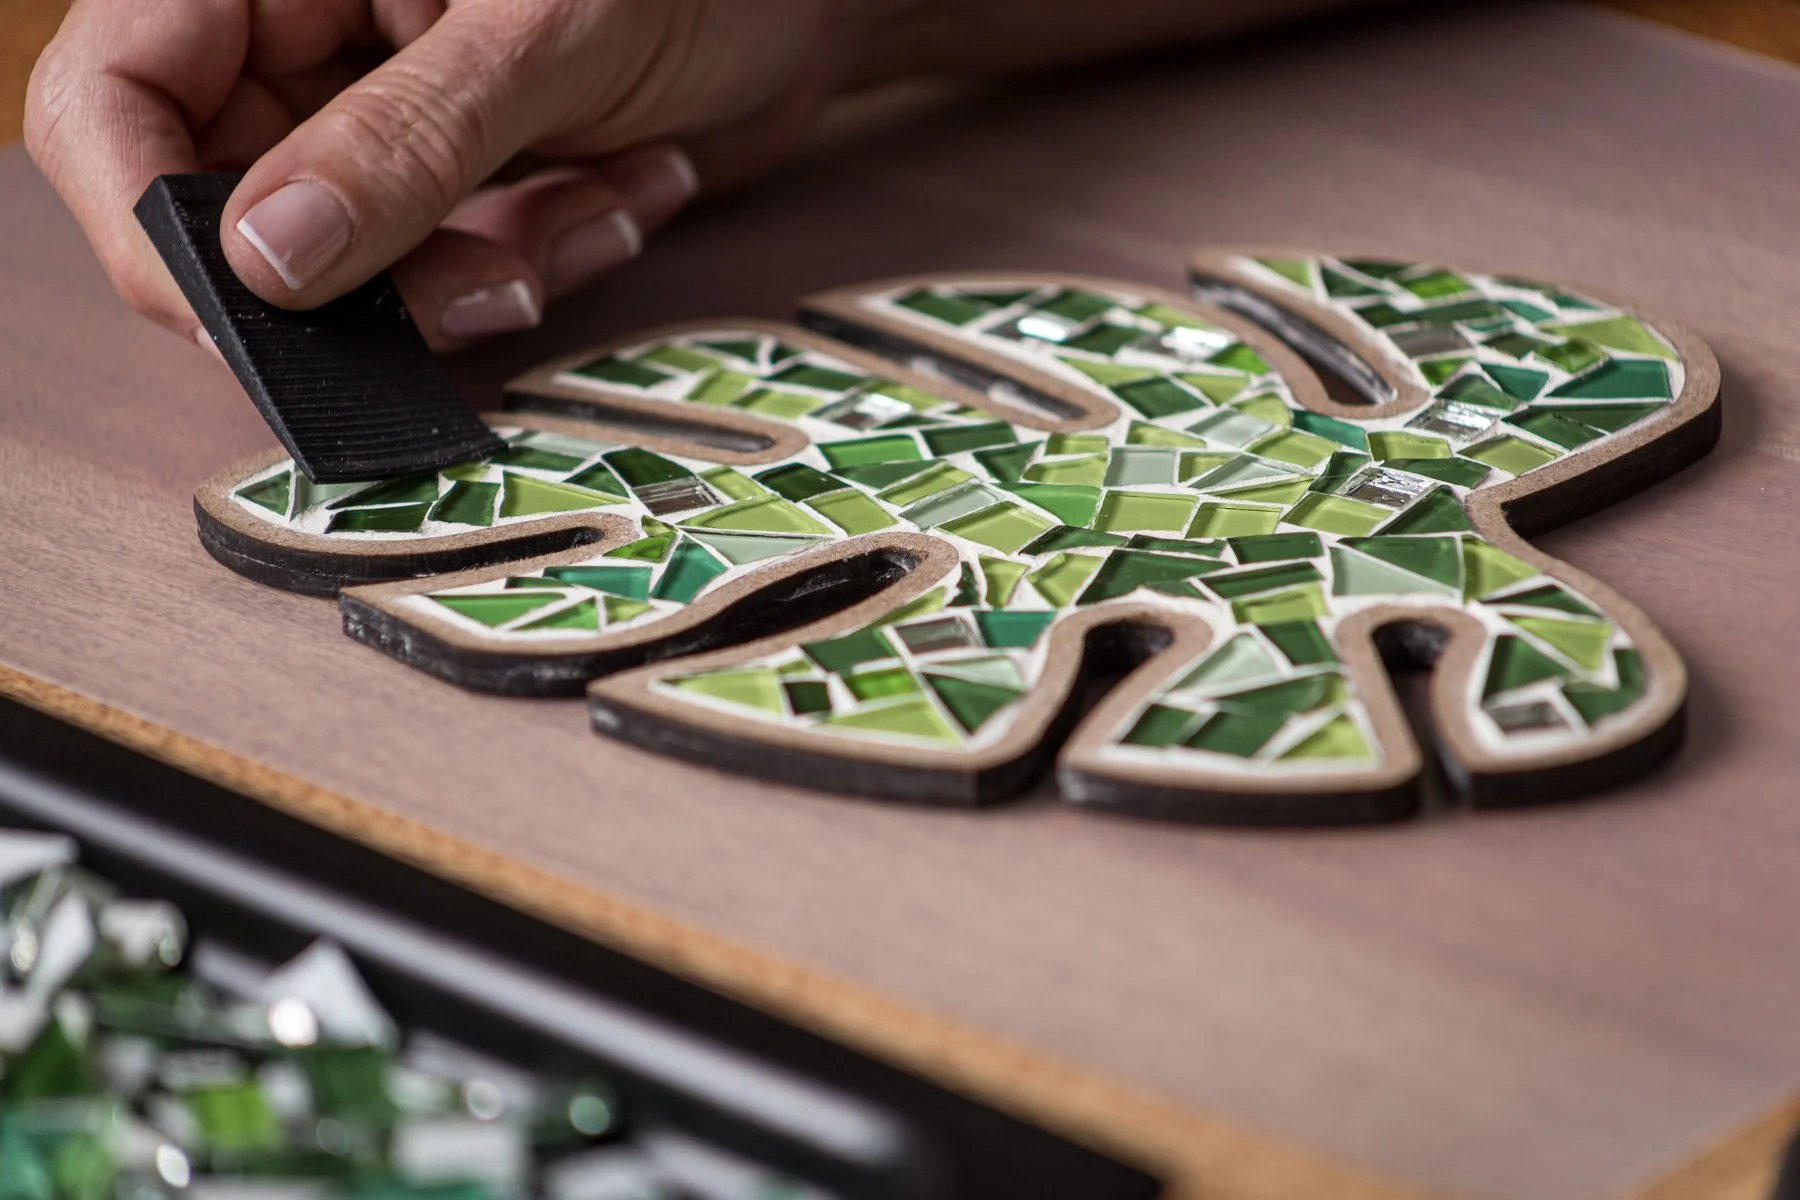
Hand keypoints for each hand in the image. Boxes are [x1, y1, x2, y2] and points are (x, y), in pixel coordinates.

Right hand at [25, 0, 891, 348]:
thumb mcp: (543, 35)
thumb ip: (404, 145)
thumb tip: (261, 261)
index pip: (117, 96)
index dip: (152, 219)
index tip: (253, 316)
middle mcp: (309, 42)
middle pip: (229, 207)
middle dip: (366, 278)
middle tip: (489, 284)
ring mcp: (385, 119)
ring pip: (353, 266)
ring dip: (476, 278)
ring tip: (597, 209)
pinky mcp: (464, 182)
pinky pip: (453, 272)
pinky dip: (547, 257)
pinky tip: (632, 187)